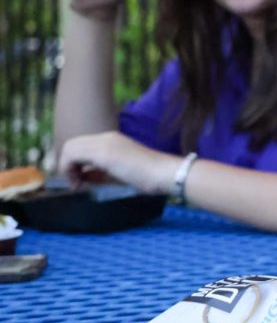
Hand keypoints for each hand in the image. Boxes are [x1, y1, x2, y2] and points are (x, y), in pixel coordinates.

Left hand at [57, 132, 178, 195]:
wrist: (163, 174)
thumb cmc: (148, 176)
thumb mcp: (119, 174)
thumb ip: (100, 173)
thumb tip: (82, 176)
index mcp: (112, 140)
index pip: (81, 145)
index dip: (73, 163)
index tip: (79, 180)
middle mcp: (106, 137)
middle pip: (72, 144)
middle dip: (66, 164)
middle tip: (74, 183)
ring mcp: (104, 142)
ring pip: (69, 147)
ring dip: (67, 167)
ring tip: (76, 184)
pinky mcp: (103, 151)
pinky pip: (72, 154)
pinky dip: (69, 169)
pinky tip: (79, 183)